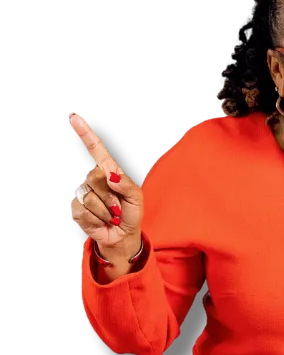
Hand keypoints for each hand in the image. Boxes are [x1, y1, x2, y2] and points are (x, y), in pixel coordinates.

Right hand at [70, 113, 143, 251]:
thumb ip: (127, 185)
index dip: (86, 134)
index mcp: (109, 171)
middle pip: (95, 177)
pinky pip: (84, 210)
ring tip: (111, 215)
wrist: (122, 235)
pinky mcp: (77, 208)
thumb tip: (110, 176)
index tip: (75, 119)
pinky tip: (102, 221)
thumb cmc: (131, 214)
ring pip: (90, 197)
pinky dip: (97, 219)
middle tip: (118, 207)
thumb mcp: (137, 198)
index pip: (96, 150)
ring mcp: (84, 193)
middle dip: (111, 196)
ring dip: (105, 210)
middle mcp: (94, 179)